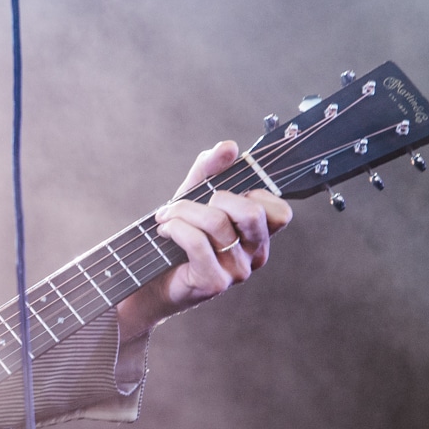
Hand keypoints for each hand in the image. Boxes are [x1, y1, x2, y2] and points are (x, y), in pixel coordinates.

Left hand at [117, 140, 292, 338]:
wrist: (148, 281)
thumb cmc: (176, 237)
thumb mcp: (193, 196)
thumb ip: (210, 169)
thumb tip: (229, 146)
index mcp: (259, 235)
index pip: (280, 212)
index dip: (254, 194)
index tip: (221, 195)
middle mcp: (255, 255)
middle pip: (253, 214)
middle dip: (214, 198)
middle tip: (188, 203)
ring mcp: (238, 271)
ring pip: (217, 223)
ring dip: (182, 211)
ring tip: (166, 217)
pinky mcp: (214, 282)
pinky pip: (197, 241)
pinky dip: (175, 228)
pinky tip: (164, 231)